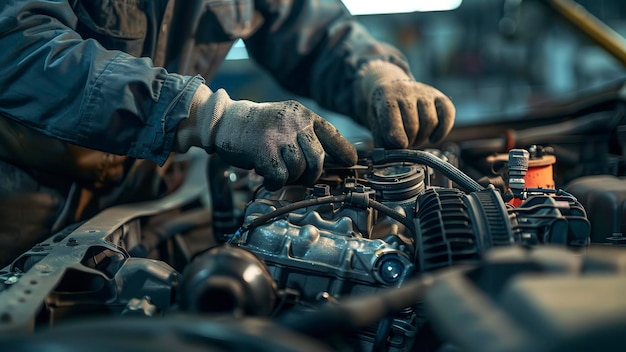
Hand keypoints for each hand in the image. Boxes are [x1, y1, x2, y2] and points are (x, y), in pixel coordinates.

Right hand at [176, 86, 356, 190]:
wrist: (223, 122)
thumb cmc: (257, 128)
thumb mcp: (285, 121)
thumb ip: (305, 136)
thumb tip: (328, 162)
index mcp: (302, 114)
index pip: (331, 133)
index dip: (344, 150)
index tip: (351, 162)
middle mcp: (293, 122)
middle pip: (317, 159)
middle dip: (311, 175)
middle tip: (300, 178)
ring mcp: (279, 136)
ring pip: (299, 170)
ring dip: (290, 179)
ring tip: (277, 173)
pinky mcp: (263, 151)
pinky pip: (280, 177)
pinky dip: (274, 183)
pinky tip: (267, 178)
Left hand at [358, 61, 454, 147]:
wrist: (391, 89)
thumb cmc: (383, 113)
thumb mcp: (375, 126)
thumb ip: (382, 142)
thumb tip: (391, 158)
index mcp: (386, 99)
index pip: (393, 120)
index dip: (396, 137)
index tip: (400, 146)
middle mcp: (406, 92)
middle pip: (413, 125)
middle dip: (409, 141)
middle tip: (405, 143)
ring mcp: (424, 93)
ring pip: (430, 122)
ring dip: (423, 137)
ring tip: (415, 138)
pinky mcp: (439, 96)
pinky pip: (448, 115)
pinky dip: (442, 131)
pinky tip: (433, 138)